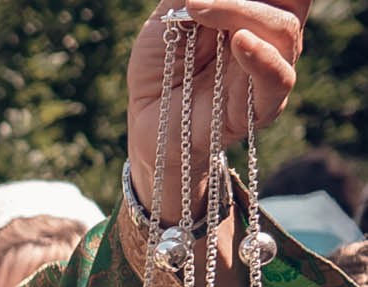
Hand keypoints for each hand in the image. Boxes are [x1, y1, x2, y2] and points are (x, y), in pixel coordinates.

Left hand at [126, 0, 307, 220]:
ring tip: (197, 8)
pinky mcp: (264, 104)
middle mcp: (271, 36)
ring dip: (240, 11)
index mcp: (255, 12)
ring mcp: (271, 68)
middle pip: (289, 1)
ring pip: (283, 29)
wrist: (148, 122)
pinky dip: (262, 56)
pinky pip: (278, 77)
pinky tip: (240, 41)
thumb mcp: (167, 19)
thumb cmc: (160, 67)